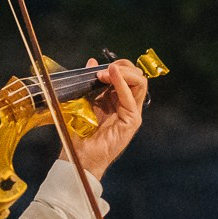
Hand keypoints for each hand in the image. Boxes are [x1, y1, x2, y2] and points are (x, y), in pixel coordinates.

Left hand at [66, 59, 147, 180]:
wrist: (77, 157)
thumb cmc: (78, 133)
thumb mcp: (83, 100)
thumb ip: (90, 82)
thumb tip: (91, 61)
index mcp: (116, 99)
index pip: (127, 75)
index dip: (116, 66)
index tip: (98, 67)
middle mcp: (127, 105)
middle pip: (137, 76)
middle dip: (123, 66)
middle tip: (103, 69)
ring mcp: (131, 113)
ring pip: (140, 83)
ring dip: (124, 72)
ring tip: (106, 73)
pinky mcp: (132, 121)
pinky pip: (130, 97)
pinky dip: (122, 83)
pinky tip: (110, 76)